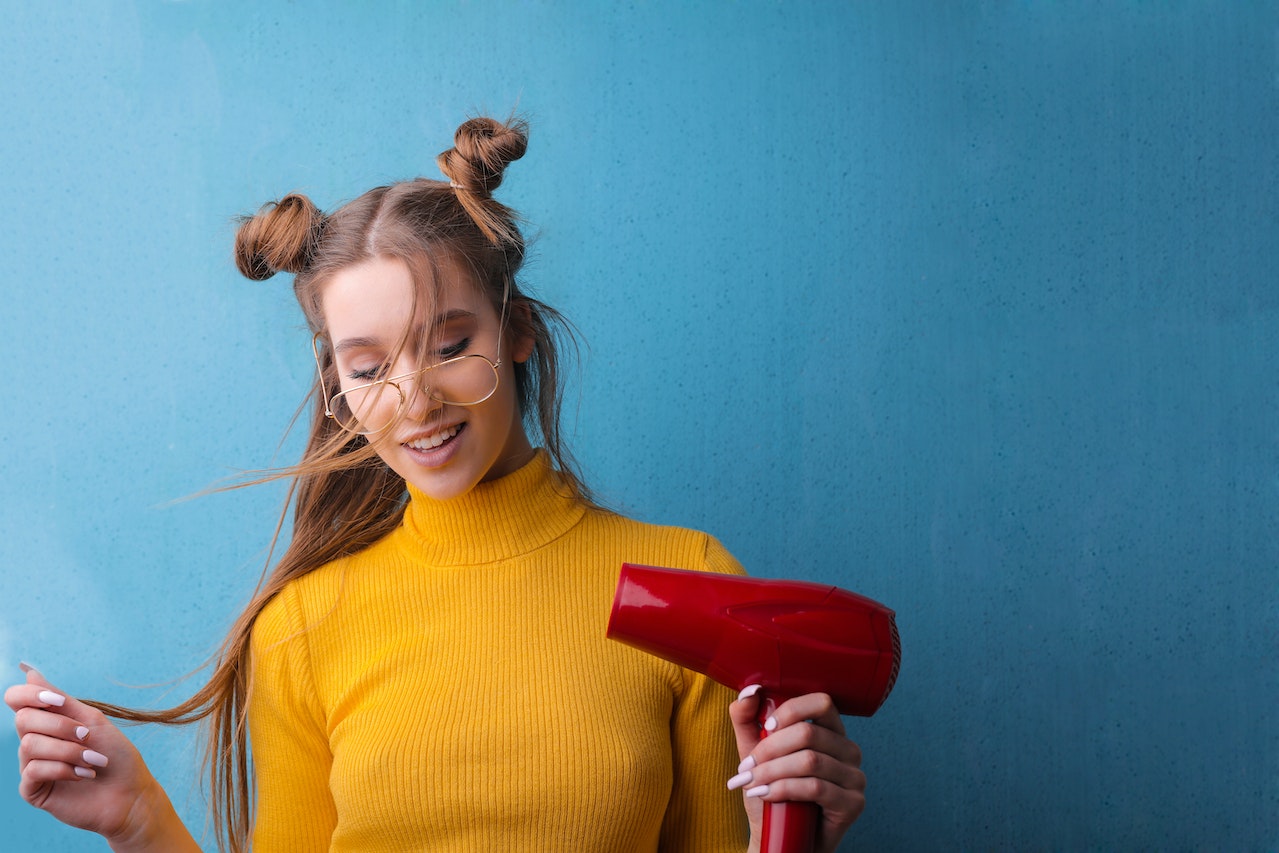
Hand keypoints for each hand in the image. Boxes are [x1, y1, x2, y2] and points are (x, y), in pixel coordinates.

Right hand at [4, 664, 192, 850]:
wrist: (130, 794)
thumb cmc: (115, 756)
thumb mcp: (92, 721)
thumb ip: (61, 700)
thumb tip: (30, 673)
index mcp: (48, 722)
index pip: (17, 699)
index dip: (29, 694)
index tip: (57, 700)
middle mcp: (36, 742)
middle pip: (23, 719)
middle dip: (59, 725)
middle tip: (87, 735)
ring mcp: (32, 766)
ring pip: (29, 745)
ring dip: (69, 751)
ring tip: (93, 761)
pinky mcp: (33, 790)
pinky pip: (33, 771)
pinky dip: (63, 769)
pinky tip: (84, 775)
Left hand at [728, 687, 865, 852]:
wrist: (781, 840)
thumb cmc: (773, 794)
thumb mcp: (754, 753)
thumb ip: (748, 719)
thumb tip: (749, 690)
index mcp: (830, 731)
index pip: (822, 703)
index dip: (792, 710)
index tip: (766, 727)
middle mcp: (848, 750)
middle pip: (809, 733)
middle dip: (769, 749)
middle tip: (746, 767)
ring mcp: (855, 777)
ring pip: (810, 761)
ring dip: (772, 771)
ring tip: (751, 783)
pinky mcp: (853, 803)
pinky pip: (816, 788)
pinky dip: (784, 789)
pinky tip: (767, 796)